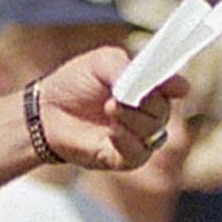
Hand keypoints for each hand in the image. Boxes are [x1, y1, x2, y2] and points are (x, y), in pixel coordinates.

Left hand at [30, 47, 181, 172]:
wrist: (46, 110)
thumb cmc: (75, 83)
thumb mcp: (101, 63)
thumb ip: (127, 68)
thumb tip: (153, 79)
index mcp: (146, 88)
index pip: (173, 88)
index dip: (176, 86)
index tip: (175, 86)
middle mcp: (146, 114)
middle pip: (164, 110)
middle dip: (149, 101)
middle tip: (125, 93)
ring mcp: (136, 138)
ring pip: (154, 132)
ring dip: (134, 118)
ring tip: (110, 106)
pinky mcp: (122, 158)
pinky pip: (138, 154)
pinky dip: (127, 140)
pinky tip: (112, 132)